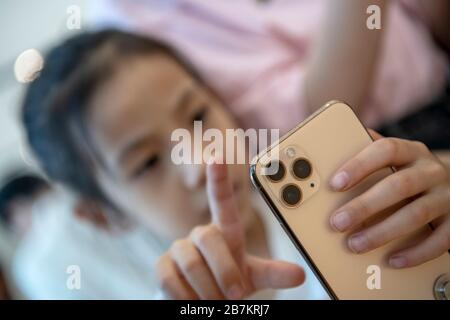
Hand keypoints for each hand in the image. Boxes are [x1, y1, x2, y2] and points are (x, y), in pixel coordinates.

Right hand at [155, 161, 304, 298]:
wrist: (202, 304)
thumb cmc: (228, 285)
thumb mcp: (252, 277)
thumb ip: (273, 273)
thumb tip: (300, 274)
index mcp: (225, 232)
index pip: (221, 200)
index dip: (219, 179)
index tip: (217, 156)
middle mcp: (200, 234)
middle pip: (208, 237)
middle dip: (225, 271)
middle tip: (235, 295)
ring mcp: (179, 248)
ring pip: (191, 262)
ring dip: (207, 291)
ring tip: (213, 302)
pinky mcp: (162, 266)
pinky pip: (170, 279)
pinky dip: (186, 298)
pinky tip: (192, 303)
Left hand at [329, 129, 449, 267]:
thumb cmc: (407, 172)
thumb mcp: (391, 159)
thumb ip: (365, 154)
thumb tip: (329, 154)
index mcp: (410, 151)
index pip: (385, 150)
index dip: (359, 166)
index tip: (335, 184)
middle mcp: (431, 171)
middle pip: (399, 186)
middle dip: (365, 206)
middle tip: (337, 222)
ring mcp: (447, 196)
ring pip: (416, 214)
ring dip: (383, 232)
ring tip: (355, 244)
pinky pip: (439, 240)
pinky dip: (415, 252)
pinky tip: (393, 260)